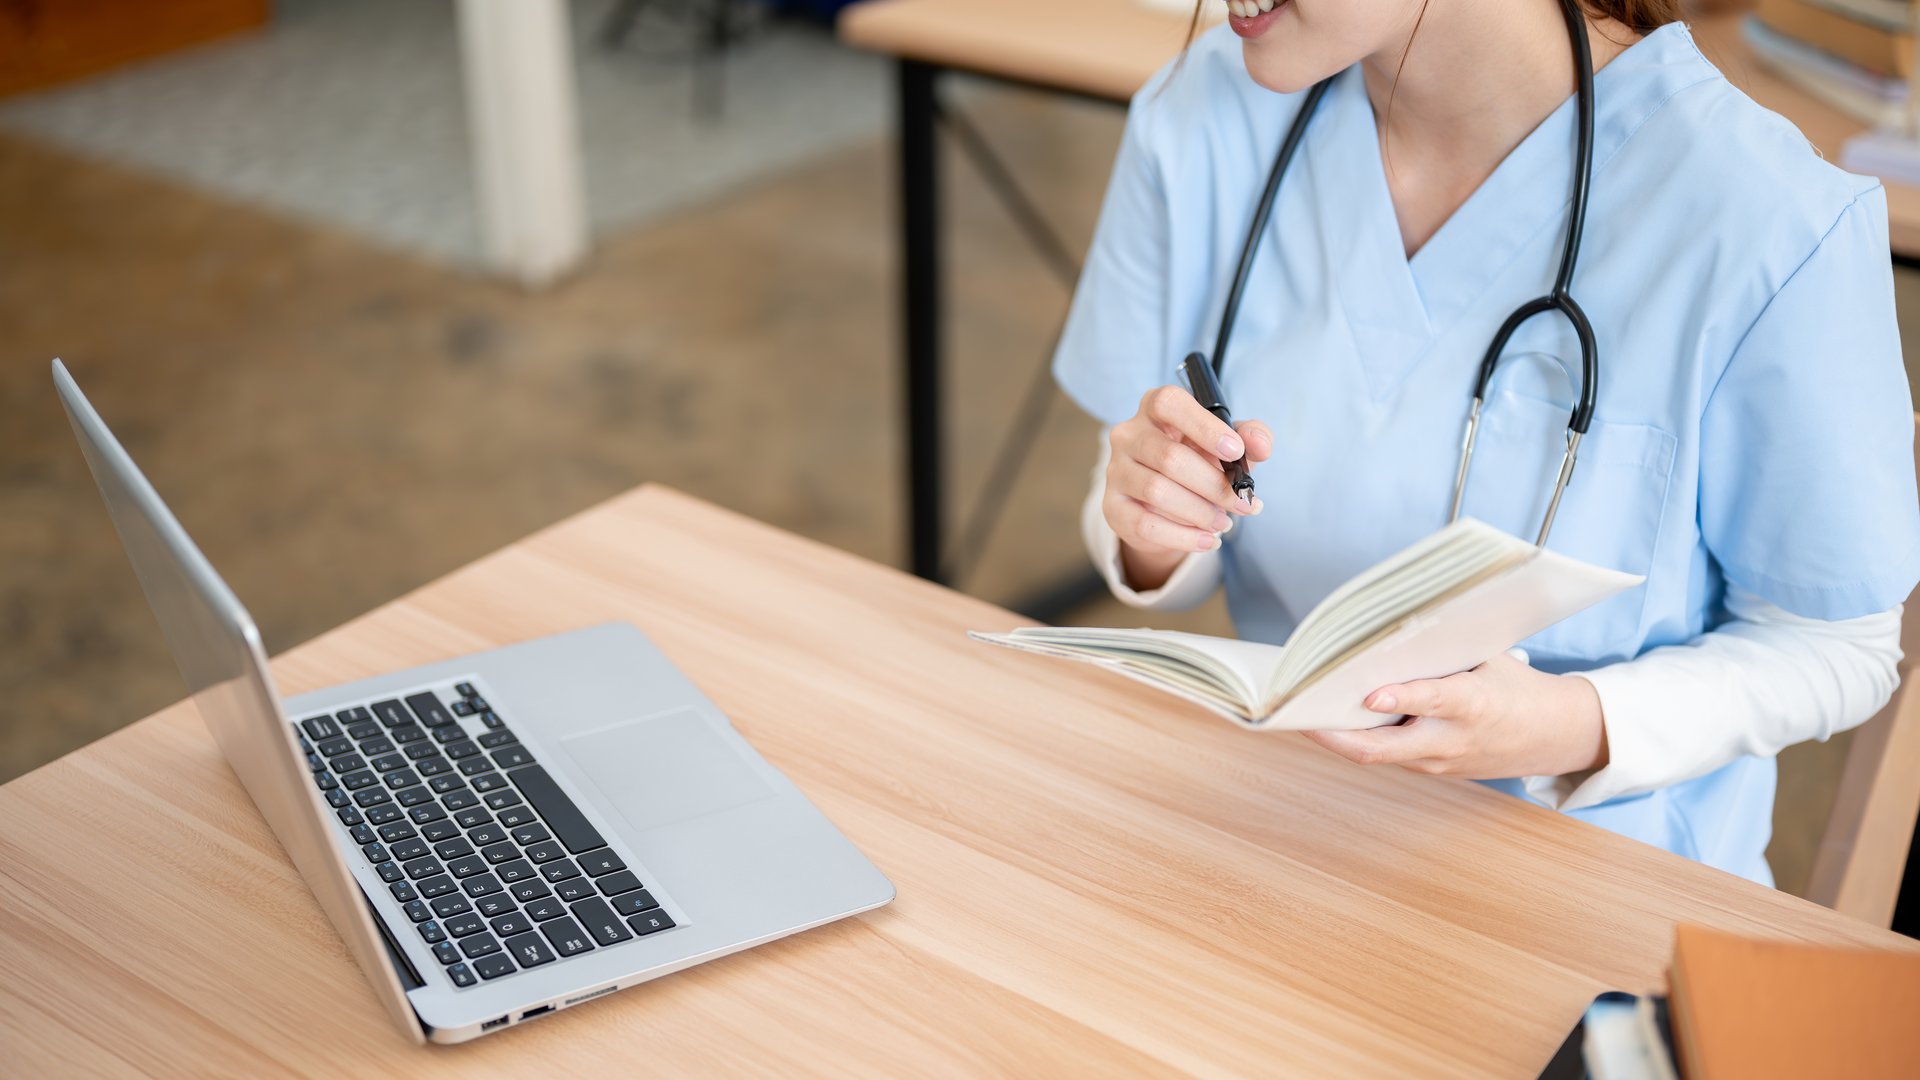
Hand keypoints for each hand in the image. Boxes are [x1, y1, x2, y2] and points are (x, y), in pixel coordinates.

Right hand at [1106, 385, 1271, 590]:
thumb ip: (1251, 437)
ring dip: (1200, 512)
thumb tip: (1259, 446)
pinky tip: (1208, 540)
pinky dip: (1183, 537)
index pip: (1169, 403)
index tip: (1235, 452)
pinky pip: (1145, 524)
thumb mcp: (1229, 445)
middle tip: (1243, 502)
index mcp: (1155, 407)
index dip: (1203, 427)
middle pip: (1169, 457)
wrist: (1167, 503)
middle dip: (1214, 484)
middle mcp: (1128, 434)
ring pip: (1157, 491)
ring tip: (1224, 522)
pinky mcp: (1113, 506)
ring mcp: (1116, 471)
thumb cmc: (1200, 460)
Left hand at [1303, 653, 1608, 780]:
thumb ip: (1442, 651)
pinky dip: (1356, 739)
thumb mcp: (1489, 659)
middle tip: (1299, 715)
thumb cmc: (1515, 687)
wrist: (1552, 736)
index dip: (1399, 698)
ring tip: (1298, 713)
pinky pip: (1385, 756)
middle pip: (1382, 749)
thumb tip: (1389, 631)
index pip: (1431, 702)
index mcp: (1472, 705)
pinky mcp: (1430, 770)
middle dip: (1335, 735)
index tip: (1369, 694)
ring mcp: (1437, 762)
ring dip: (1336, 738)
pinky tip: (1329, 719)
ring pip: (1376, 756)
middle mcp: (1449, 741)